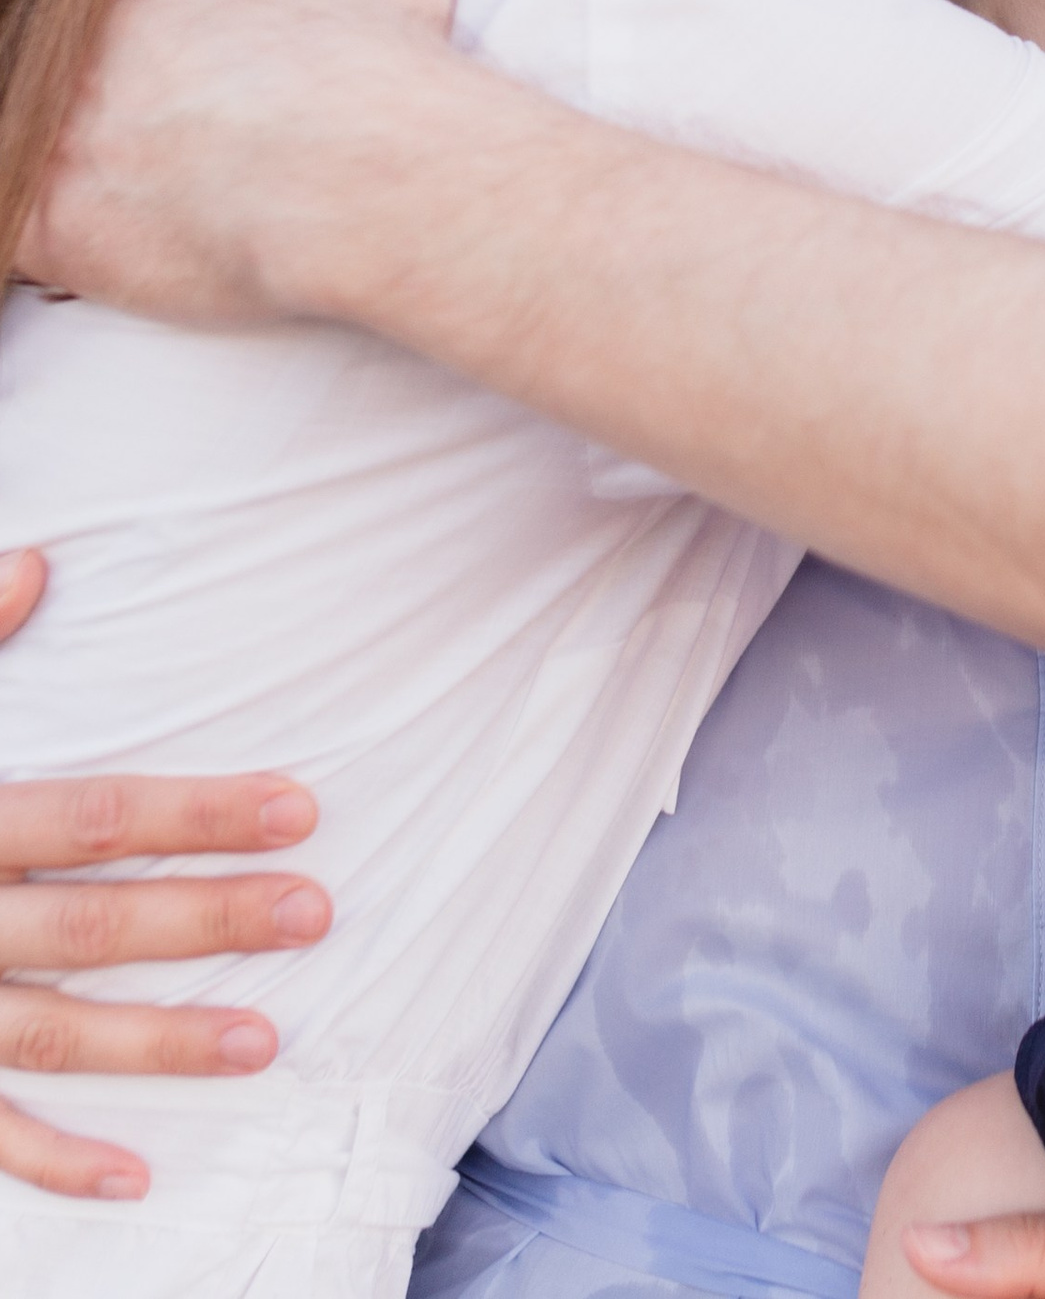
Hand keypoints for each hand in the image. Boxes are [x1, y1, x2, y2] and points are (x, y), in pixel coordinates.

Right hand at [0, 550, 332, 1200]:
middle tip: (317, 913)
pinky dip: (52, 1162)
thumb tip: (37, 559)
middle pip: (93, 926)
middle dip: (207, 921)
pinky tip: (138, 1175)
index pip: (95, 817)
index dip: (196, 815)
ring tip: (267, 1044)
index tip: (300, 807)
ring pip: (52, 1035)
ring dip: (159, 1045)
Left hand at [21, 0, 454, 322]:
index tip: (195, 43)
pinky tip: (96, 229)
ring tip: (133, 174)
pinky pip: (12, 235)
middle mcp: (69, 54)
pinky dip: (40, 233)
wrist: (356, 161)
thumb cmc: (364, 37)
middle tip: (169, 119)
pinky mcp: (47, 229)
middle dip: (104, 88)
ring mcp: (48, 142)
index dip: (149, 12)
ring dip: (68, 152)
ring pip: (31, 133)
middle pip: (60, 64)